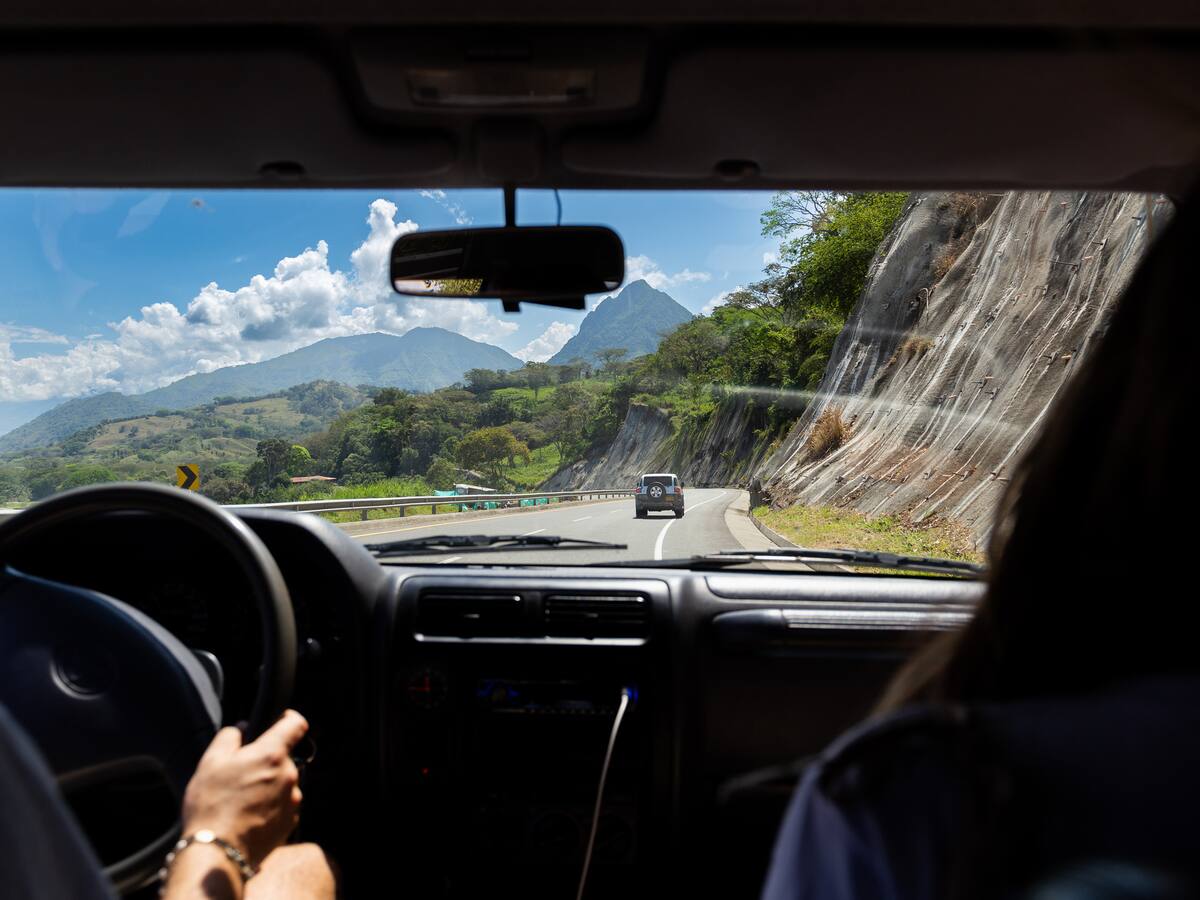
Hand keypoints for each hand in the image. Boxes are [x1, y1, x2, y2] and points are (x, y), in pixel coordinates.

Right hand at [181, 710, 307, 867]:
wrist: (217, 851)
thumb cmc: (211, 805)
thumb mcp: (211, 761)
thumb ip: (229, 736)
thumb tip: (241, 728)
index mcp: (272, 754)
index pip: (296, 723)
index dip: (289, 718)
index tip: (281, 719)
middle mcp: (289, 775)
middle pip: (284, 757)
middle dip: (266, 761)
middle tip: (241, 774)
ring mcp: (292, 800)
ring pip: (283, 782)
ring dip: (269, 785)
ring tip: (241, 800)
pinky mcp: (291, 821)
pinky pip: (283, 805)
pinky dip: (270, 806)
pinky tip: (248, 815)